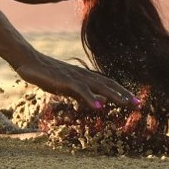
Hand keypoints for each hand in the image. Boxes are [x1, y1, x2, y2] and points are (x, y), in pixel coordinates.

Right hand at [13, 52, 139, 109]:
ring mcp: (75, 77)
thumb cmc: (46, 74)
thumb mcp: (68, 87)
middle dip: (124, 94)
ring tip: (127, 104)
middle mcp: (83, 75)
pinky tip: (99, 107)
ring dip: (114, 95)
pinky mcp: (65, 80)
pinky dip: (90, 98)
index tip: (135, 102)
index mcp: (85, 76)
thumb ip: (83, 94)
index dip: (122, 92)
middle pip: (108, 84)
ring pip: (99, 86)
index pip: (108, 84)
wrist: (29, 62)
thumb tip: (100, 102)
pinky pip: (80, 90)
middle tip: (139, 105)